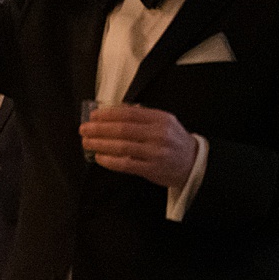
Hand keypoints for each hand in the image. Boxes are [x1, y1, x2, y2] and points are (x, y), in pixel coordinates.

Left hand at [80, 104, 198, 187]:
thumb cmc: (174, 141)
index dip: (108, 114)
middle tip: (84, 129)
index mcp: (160, 119)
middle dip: (99, 129)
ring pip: (122, 147)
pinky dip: (110, 160)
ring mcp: (155, 152)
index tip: (94, 116)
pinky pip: (126, 164)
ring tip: (87, 142)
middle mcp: (159, 134)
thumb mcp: (164, 122)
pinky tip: (99, 157)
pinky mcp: (152, 169)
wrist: (193, 163)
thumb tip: (114, 110)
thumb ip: (142, 116)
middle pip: (122, 129)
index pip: (129, 113)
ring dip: (100, 144)